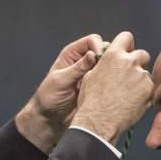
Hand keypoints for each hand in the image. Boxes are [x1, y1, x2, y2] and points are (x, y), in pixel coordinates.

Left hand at [15, 33, 104, 151]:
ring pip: (108, 66)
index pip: (91, 41)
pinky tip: (110, 89)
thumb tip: (93, 54)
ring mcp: (91, 74)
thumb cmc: (49, 98)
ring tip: (110, 80)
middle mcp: (83, 61)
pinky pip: (109, 80)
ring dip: (111, 71)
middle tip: (109, 69)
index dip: (99, 47)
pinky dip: (112, 82)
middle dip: (108, 58)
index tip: (100, 58)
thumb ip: (77, 68)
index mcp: (72, 54)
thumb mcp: (61, 80)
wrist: (50, 118)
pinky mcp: (97, 87)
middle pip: (104, 51)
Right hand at [71, 31, 152, 142]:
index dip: (127, 45)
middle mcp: (129, 62)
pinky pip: (150, 89)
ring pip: (146, 73)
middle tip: (130, 77)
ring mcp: (141, 76)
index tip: (126, 53)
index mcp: (113, 55)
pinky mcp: (149, 90)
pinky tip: (134, 103)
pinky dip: (145, 95)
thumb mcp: (90, 77)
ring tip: (129, 95)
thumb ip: (102, 65)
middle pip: (142, 54)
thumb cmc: (91, 101)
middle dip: (138, 63)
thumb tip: (105, 62)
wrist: (99, 122)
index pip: (126, 37)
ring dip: (141, 81)